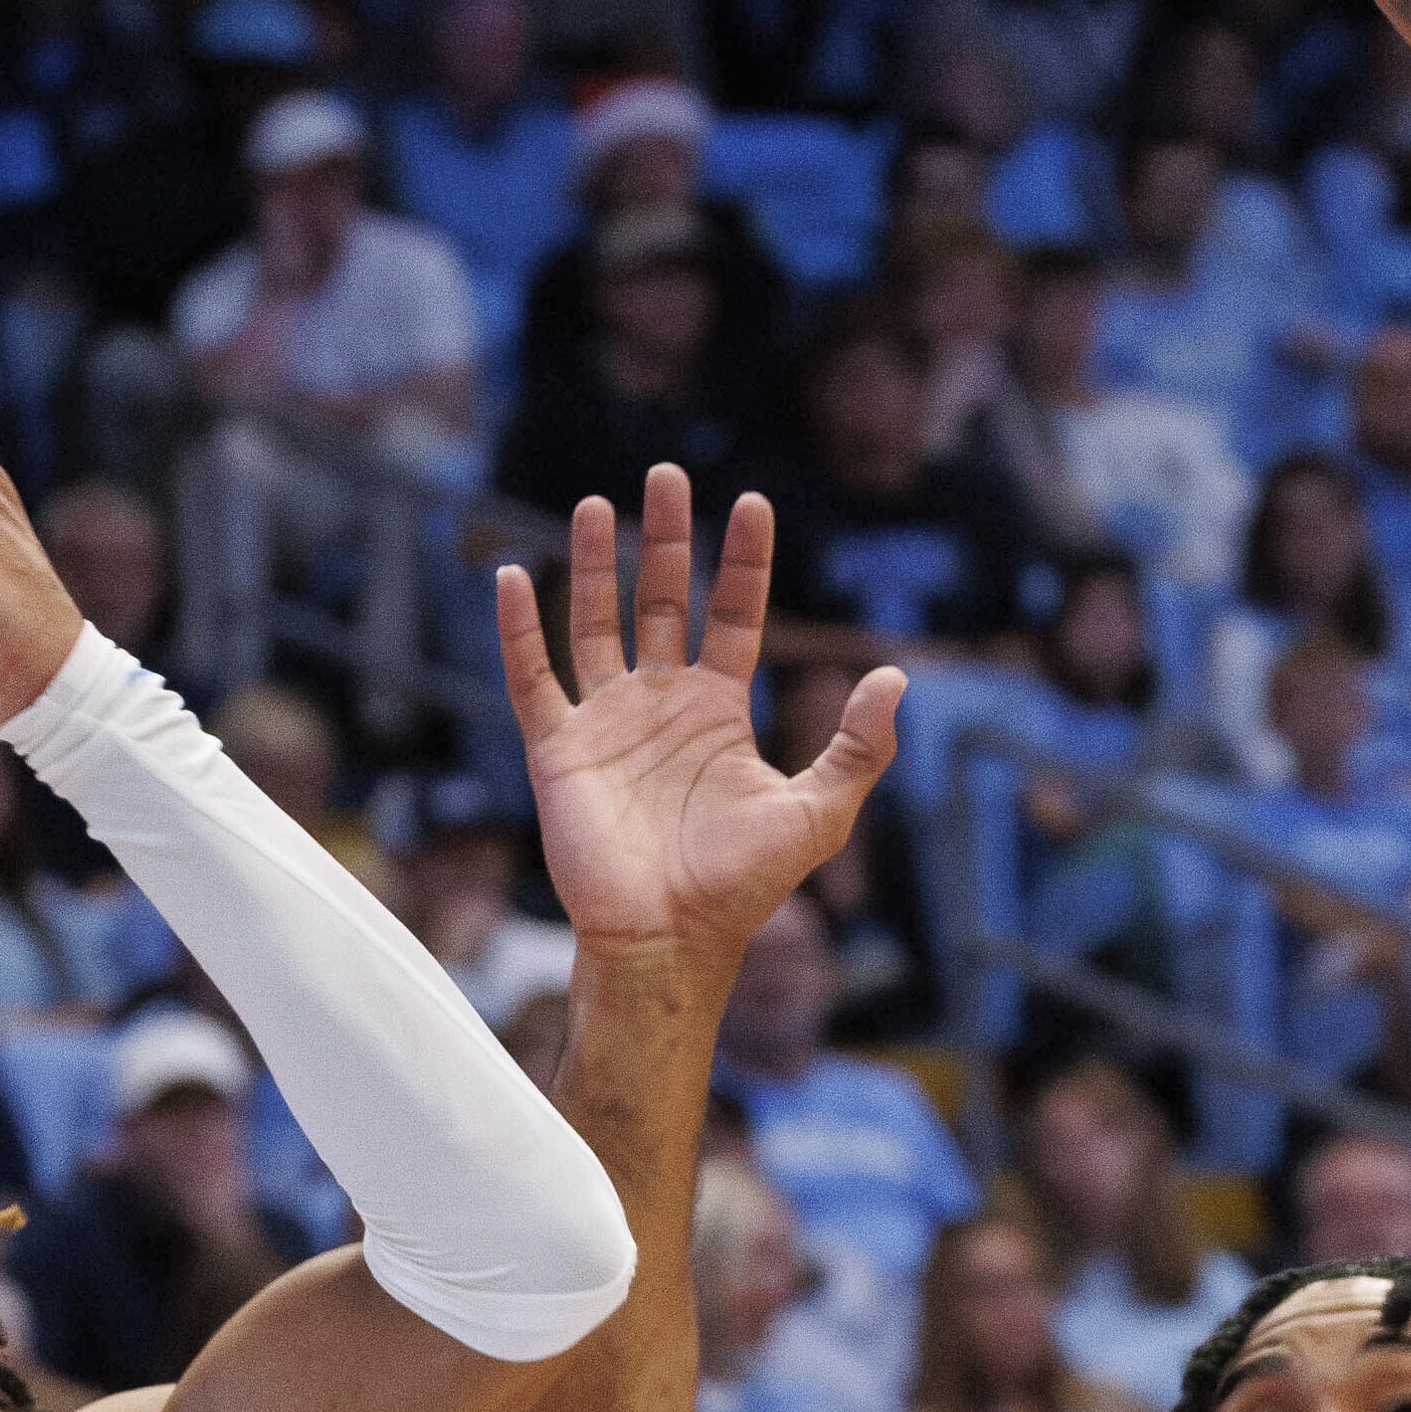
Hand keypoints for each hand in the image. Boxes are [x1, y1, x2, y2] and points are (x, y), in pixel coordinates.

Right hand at [493, 468, 902, 964]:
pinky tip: (515, 574)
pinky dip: (518, 628)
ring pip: (595, 623)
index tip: (752, 504)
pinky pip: (531, 678)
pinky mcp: (559, 751)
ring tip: (599, 502)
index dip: (742, 561)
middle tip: (667, 473)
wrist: (669, 938)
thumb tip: (896, 678)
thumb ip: (859, 747)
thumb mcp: (820, 812)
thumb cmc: (743, 885)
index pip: (732, 614)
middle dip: (666, 538)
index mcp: (720, 711)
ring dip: (594, 564)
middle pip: (662, 601)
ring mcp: (607, 723)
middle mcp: (662, 705)